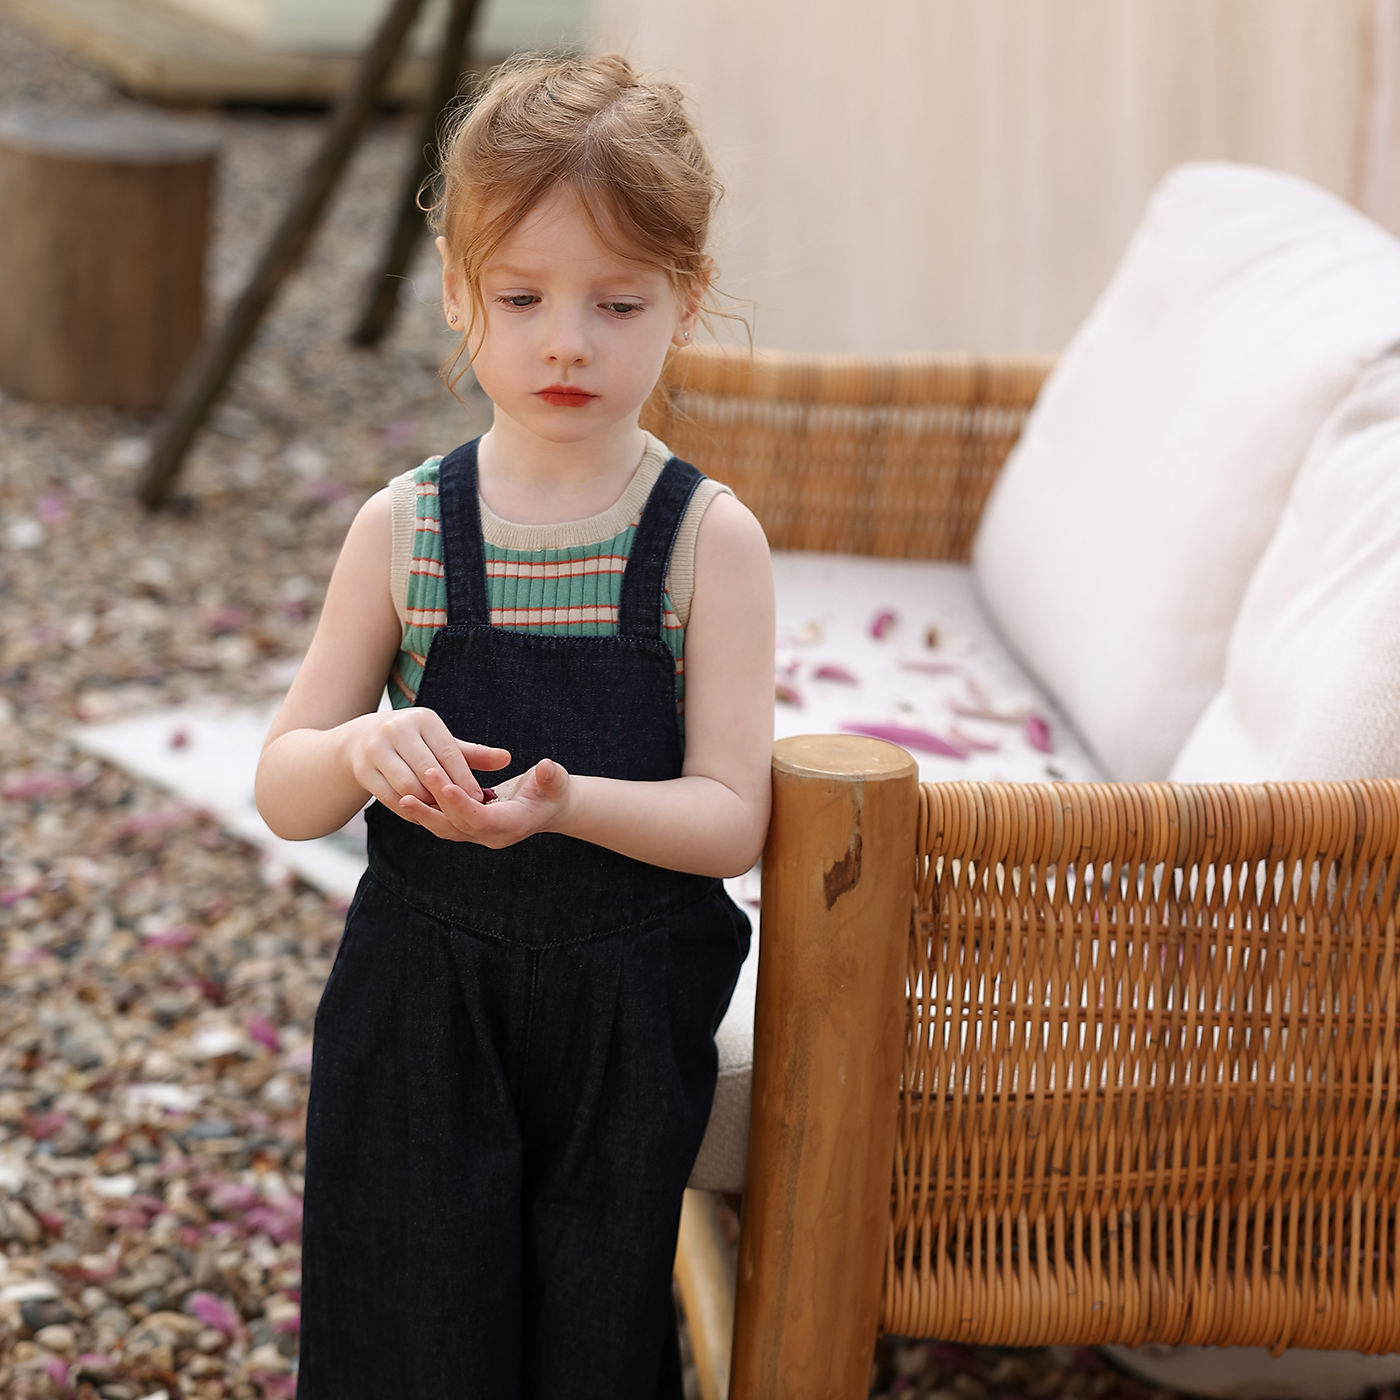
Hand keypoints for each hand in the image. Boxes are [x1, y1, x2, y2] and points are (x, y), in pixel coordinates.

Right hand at [341, 707, 509, 816]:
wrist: (363, 739)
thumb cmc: (416, 743)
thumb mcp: (442, 742)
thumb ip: (474, 754)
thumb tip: (507, 759)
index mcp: (422, 719)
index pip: (448, 753)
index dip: (464, 778)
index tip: (479, 798)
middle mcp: (397, 729)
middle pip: (427, 770)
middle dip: (447, 793)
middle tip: (463, 811)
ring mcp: (376, 749)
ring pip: (408, 786)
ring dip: (427, 803)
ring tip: (442, 813)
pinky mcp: (363, 769)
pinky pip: (389, 797)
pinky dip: (408, 809)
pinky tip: (422, 815)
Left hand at [398, 756, 571, 848]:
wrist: (549, 807)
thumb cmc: (554, 791)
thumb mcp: (558, 782)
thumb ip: (552, 777)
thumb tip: (547, 768)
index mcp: (512, 825)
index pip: (481, 819)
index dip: (462, 804)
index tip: (445, 784)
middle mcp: (491, 835)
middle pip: (457, 826)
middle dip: (436, 805)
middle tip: (417, 781)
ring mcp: (478, 834)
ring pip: (445, 828)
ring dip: (424, 814)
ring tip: (401, 797)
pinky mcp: (468, 827)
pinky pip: (443, 822)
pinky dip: (426, 812)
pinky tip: (407, 796)